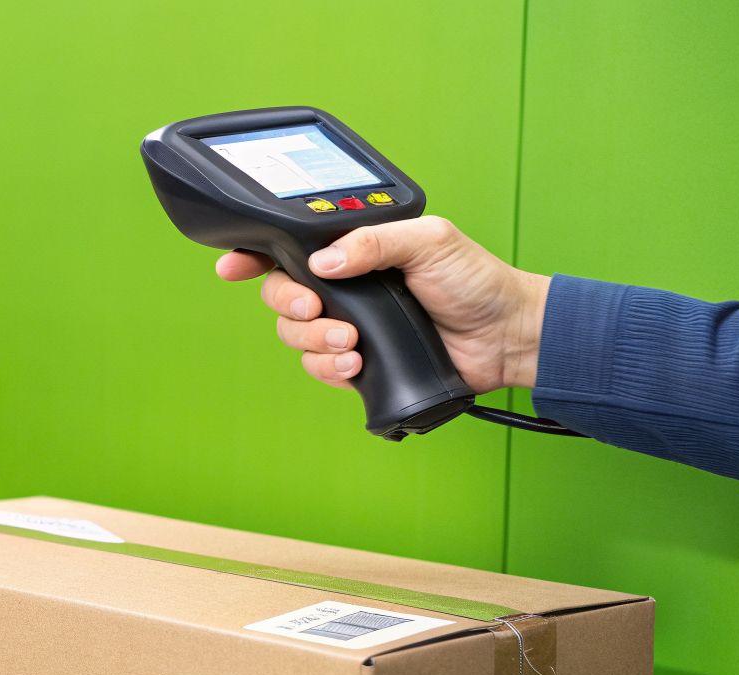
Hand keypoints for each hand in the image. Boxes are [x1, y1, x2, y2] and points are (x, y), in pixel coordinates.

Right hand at [214, 216, 548, 392]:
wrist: (505, 337)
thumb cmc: (475, 280)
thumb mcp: (429, 241)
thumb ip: (373, 241)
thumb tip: (322, 262)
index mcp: (355, 250)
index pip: (291, 249)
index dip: (254, 255)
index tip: (233, 266)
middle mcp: (345, 288)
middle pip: (281, 294)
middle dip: (289, 304)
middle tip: (318, 308)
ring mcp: (350, 327)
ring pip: (295, 336)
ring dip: (314, 341)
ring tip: (353, 343)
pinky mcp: (360, 364)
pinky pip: (319, 369)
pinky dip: (329, 368)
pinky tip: (357, 364)